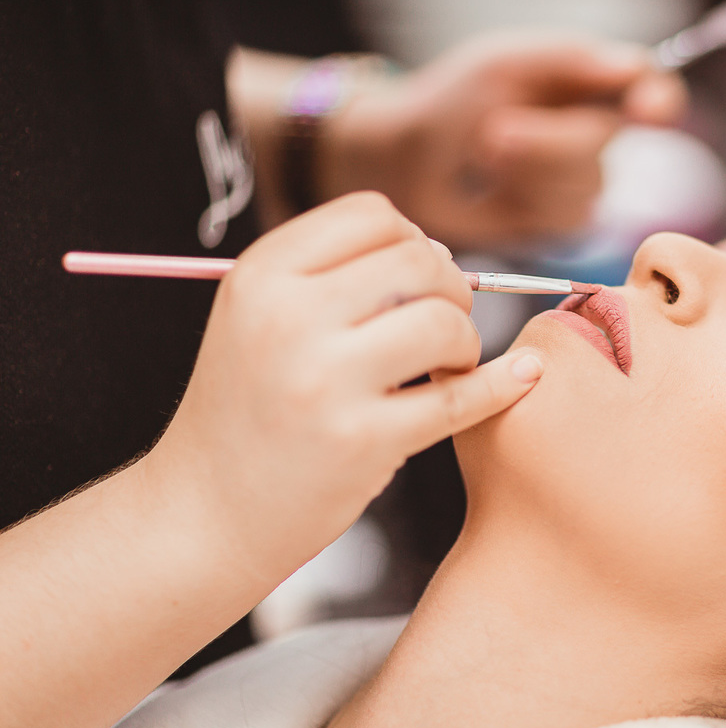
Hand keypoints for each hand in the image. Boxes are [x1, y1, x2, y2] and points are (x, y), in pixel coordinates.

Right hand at [145, 192, 542, 572]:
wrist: (204, 513)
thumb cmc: (247, 409)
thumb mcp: (257, 318)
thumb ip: (332, 275)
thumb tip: (437, 254)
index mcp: (261, 276)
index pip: (372, 214)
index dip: (412, 240)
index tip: (417, 278)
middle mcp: (287, 319)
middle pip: (419, 261)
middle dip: (451, 287)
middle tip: (443, 325)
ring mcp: (324, 382)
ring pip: (445, 323)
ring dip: (465, 343)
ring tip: (446, 366)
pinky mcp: (363, 441)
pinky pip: (462, 397)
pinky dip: (504, 384)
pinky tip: (521, 378)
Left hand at [315, 31, 687, 249]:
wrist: (406, 160)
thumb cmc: (452, 102)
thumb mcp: (502, 64)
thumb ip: (570, 59)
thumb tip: (636, 67)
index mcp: (590, 81)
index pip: (648, 84)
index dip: (659, 97)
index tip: (650, 109)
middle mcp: (596, 132)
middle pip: (605, 139)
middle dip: (546, 140)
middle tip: (492, 135)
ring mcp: (583, 181)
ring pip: (583, 184)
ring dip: (524, 173)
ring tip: (483, 156)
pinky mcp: (563, 225)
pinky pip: (561, 219)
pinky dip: (518, 205)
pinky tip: (492, 191)